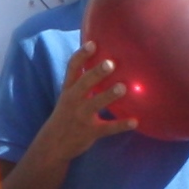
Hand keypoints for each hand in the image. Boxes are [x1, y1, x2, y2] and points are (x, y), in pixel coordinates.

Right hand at [26, 51, 135, 168]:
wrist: (53, 144)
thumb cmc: (66, 115)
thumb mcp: (68, 96)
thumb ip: (82, 81)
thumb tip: (103, 61)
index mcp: (68, 89)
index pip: (72, 68)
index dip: (81, 55)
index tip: (93, 44)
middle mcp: (73, 100)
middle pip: (84, 83)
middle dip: (96, 73)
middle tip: (110, 63)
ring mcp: (81, 117)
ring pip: (95, 104)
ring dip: (109, 95)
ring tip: (122, 87)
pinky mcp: (90, 132)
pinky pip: (107, 128)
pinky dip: (121, 125)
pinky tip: (135, 121)